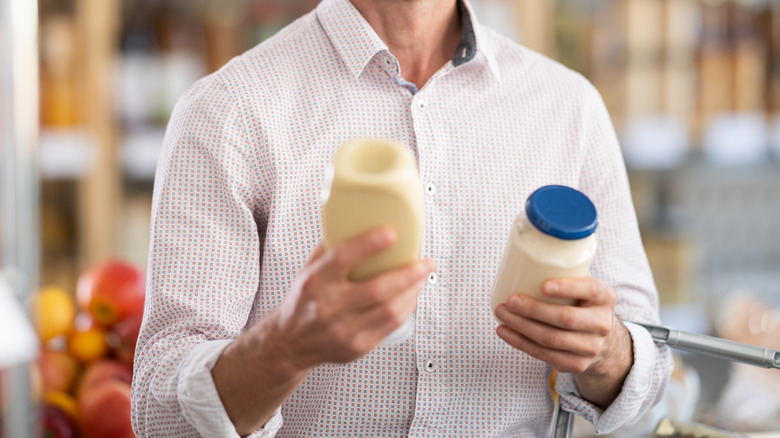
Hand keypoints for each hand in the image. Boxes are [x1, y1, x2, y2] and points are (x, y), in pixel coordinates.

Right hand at [266, 227, 434, 371]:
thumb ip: (332, 248)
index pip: (342, 259)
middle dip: (408, 274)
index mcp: (314, 282)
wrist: (290, 343)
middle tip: (427, 261)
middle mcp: (327, 307)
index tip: (392, 233)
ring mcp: (343, 330)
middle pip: (376, 290)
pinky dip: (406, 308)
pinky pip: (390, 326)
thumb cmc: (303, 301)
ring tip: (422, 276)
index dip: (368, 245)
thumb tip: (358, 220)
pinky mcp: (357, 347)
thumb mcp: (308, 269)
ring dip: (413, 291)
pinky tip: (411, 295)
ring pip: (389, 310)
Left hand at [494, 277, 632, 407]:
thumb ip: (566, 273)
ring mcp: (591, 347)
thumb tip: (524, 257)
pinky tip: (505, 331)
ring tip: (501, 314)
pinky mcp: (576, 364)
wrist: (604, 342)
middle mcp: (602, 324)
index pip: (590, 290)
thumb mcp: (585, 288)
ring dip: (521, 327)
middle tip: (510, 300)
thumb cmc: (583, 305)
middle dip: (534, 310)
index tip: (543, 286)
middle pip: (565, 318)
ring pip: (551, 339)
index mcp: (605, 297)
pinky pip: (544, 355)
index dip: (567, 288)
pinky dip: (521, 343)